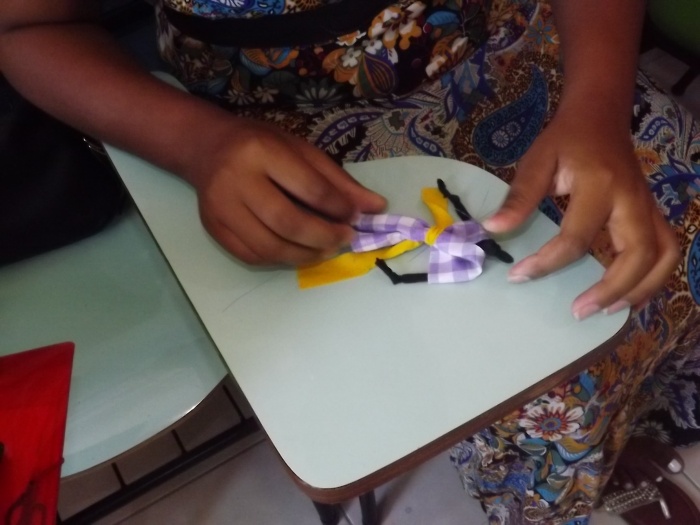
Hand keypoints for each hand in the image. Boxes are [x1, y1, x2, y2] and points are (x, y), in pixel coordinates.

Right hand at [189, 117, 385, 265]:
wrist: (207, 147)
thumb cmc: (260, 145)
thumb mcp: (301, 151)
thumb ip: (338, 181)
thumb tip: (376, 207)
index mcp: (263, 151)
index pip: (310, 188)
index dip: (339, 208)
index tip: (356, 218)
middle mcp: (237, 180)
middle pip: (288, 223)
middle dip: (324, 237)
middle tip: (344, 239)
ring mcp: (221, 208)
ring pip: (269, 247)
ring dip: (305, 256)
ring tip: (325, 250)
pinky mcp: (213, 228)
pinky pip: (252, 256)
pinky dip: (280, 259)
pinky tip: (297, 252)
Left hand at [482, 109, 679, 319]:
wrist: (599, 117)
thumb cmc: (565, 140)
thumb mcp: (536, 161)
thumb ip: (519, 197)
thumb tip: (492, 229)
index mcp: (599, 185)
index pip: (576, 237)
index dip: (546, 262)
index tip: (518, 276)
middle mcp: (631, 199)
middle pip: (637, 254)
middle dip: (610, 289)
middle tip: (578, 311)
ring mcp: (647, 207)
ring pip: (662, 256)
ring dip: (639, 289)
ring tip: (607, 312)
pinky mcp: (652, 214)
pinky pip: (665, 251)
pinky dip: (652, 279)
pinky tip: (627, 297)